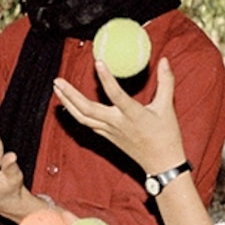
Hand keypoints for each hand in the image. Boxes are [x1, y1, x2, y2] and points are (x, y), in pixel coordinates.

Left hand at [55, 51, 183, 177]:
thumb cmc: (166, 136)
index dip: (107, 79)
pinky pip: (86, 123)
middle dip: (70, 94)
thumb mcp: (167, 107)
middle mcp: (117, 123)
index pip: (116, 94)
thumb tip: (164, 60)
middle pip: (87, 109)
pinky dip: (74, 113)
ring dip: (67, 102)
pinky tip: (67, 104)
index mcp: (133, 115)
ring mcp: (109, 131)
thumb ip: (166, 81)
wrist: (161, 164)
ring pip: (82, 117)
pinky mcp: (106, 136)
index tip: (98, 62)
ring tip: (56, 88)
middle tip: (57, 80)